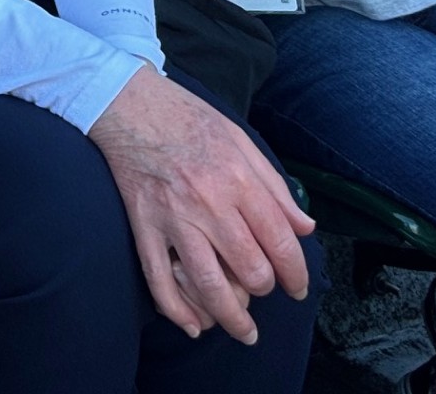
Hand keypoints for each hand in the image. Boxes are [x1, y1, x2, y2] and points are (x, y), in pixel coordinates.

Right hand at [90, 69, 313, 343]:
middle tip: (265, 292)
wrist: (130, 104)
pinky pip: (159, 279)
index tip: (298, 287)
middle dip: (265, 290)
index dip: (296, 273)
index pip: (280, 241)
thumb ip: (275, 186)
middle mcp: (210, 204)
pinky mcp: (144, 225)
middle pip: (250, 270)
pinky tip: (193, 326)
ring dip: (231, 317)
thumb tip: (306, 226)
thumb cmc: (188, 118)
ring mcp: (174, 218)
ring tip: (244, 332)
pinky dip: (177, 311)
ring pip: (209, 284)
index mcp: (239, 180)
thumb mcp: (241, 141)